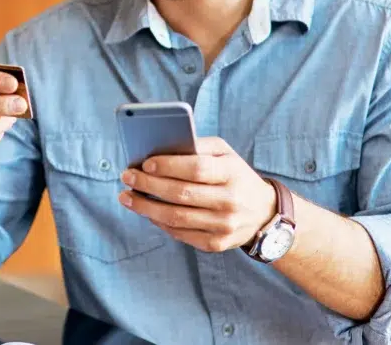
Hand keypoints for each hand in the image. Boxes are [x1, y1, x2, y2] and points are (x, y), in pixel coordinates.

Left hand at [118, 136, 277, 252]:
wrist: (263, 212)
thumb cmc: (235, 175)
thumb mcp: (225, 153)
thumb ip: (197, 146)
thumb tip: (161, 147)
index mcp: (232, 173)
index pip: (196, 169)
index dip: (168, 166)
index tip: (144, 164)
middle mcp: (230, 201)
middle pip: (181, 194)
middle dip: (148, 185)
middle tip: (126, 177)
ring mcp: (224, 226)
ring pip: (176, 218)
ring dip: (145, 207)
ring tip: (126, 197)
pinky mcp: (216, 244)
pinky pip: (181, 234)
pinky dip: (159, 222)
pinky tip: (146, 212)